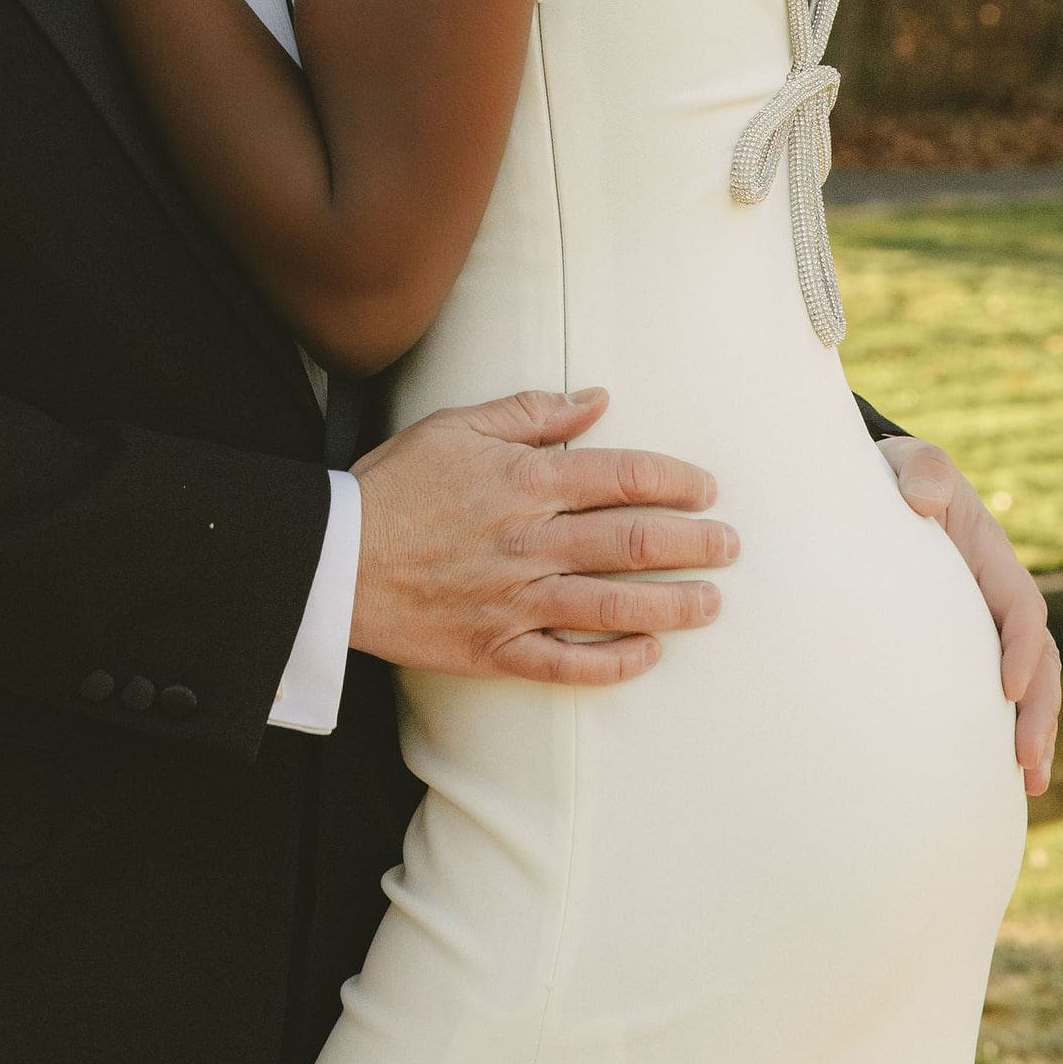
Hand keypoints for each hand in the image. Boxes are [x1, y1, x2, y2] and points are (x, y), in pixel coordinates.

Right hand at [349, 387, 736, 686]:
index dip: (674, 481)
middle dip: (693, 544)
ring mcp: (516, 600)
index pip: (622, 476)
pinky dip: (613, 662)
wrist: (332, 558)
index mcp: (524, 481)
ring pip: (613, 604)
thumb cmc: (394, 485)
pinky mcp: (495, 648)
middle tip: (729, 546)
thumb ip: (532, 412)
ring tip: (712, 603)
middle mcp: (529, 540)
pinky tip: (648, 655)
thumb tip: (597, 400)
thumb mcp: (457, 426)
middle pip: (632, 541)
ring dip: (673, 604)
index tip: (705, 489)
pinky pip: (567, 663)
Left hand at [879, 437, 1061, 795]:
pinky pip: (987, 695)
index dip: (1022, 650)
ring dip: (1032, 735)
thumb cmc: (895, 477)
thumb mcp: (910, 462)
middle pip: (1040, 663)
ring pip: (1025, 688)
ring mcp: (983, 630)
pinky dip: (999, 734)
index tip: (1007, 688)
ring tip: (1030, 785)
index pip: (1023, 611)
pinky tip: (989, 778)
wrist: (879, 491)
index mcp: (994, 561)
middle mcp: (998, 600)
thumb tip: (921, 503)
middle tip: (1026, 761)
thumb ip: (922, 471)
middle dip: (1040, 713)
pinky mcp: (960, 653)